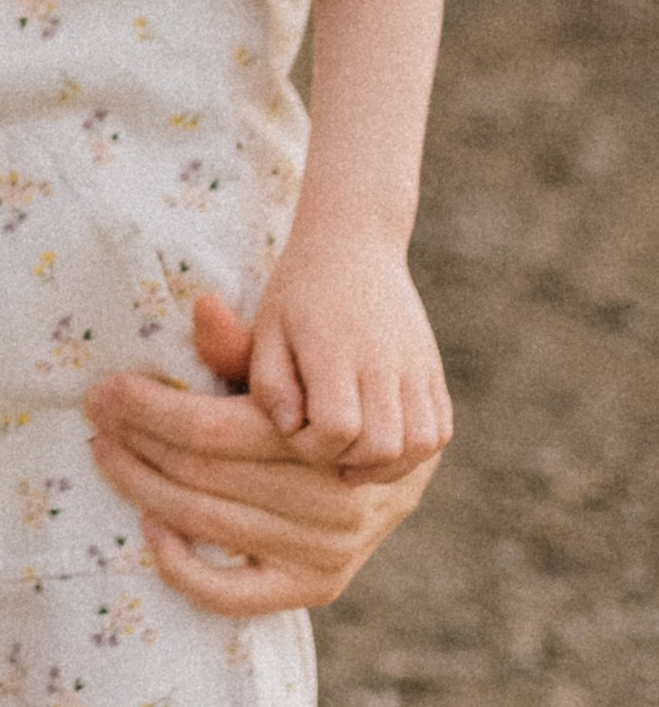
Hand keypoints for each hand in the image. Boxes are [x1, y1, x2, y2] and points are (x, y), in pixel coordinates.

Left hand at [84, 294, 440, 617]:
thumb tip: (202, 307)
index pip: (210, 429)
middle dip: (135, 439)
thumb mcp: (290, 363)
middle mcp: (332, 501)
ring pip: (206, 521)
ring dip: (142, 486)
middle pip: (202, 474)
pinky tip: (148, 524)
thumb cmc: (321, 396)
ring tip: (106, 453)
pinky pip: (231, 595)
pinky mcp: (315, 589)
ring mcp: (327, 552)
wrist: (392, 455)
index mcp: (324, 436)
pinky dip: (181, 565)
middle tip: (96, 415)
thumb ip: (242, 347)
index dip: (146, 408)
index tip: (103, 390)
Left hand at [248, 214, 452, 474]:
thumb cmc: (298, 292)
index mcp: (336, 349)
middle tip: (322, 441)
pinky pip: (440, 430)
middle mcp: (384, 360)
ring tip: (352, 454)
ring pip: (420, 443)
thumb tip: (290, 429)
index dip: (312, 445)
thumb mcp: (266, 328)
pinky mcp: (433, 370)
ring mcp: (416, 366)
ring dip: (385, 463)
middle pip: (383, 444)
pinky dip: (415, 450)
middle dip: (346, 458)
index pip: (338, 427)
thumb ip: (269, 383)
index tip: (294, 429)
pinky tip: (381, 444)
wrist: (353, 244)